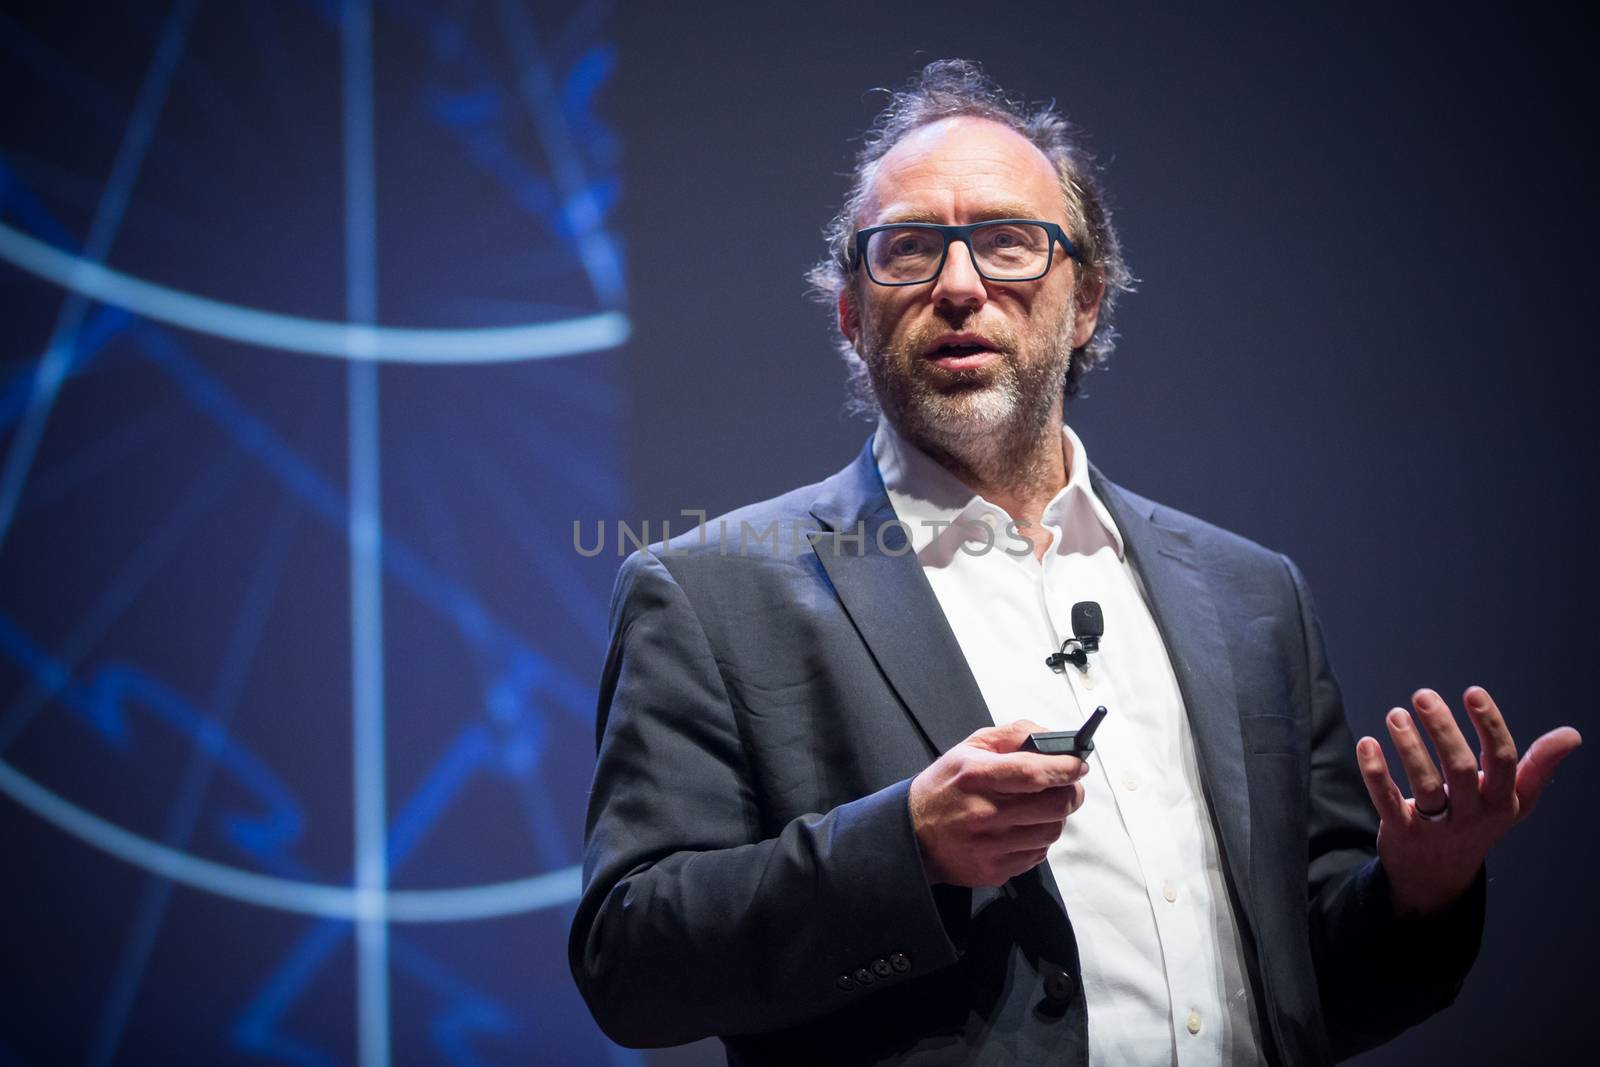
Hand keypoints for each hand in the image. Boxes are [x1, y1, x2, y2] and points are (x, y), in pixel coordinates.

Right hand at [909, 719, 1088, 887]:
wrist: (912, 835)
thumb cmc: (945, 787)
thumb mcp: (969, 748)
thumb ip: (1013, 735)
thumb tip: (1054, 738)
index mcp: (977, 776)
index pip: (1036, 772)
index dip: (1066, 768)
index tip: (1078, 764)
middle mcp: (984, 812)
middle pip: (1055, 805)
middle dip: (1071, 792)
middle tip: (1068, 786)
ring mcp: (990, 846)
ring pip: (1052, 831)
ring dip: (1055, 817)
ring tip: (1039, 808)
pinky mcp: (994, 870)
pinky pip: (1037, 855)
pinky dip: (1038, 840)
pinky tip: (1021, 829)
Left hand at [1355, 686, 1581, 917]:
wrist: (1439, 877)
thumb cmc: (1479, 823)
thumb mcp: (1513, 801)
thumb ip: (1538, 767)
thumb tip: (1573, 734)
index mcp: (1501, 801)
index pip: (1501, 759)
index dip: (1489, 724)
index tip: (1472, 691)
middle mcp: (1472, 815)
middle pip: (1460, 768)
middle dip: (1442, 729)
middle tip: (1423, 695)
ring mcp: (1437, 827)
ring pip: (1424, 785)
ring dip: (1409, 746)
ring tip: (1396, 714)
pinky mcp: (1403, 834)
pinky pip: (1387, 802)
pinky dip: (1376, 773)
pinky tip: (1368, 744)